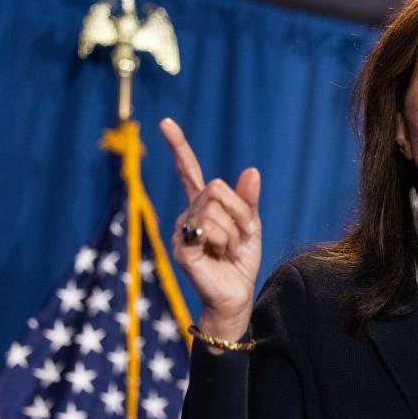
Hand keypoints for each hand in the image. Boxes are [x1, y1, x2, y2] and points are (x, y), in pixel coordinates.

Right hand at [162, 118, 261, 342]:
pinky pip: (209, 229)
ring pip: (214, 208)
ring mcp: (182, 230)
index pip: (189, 171)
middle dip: (239, 212)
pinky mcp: (182, 248)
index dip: (178, 147)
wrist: (237, 295)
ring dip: (234, 231)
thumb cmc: (241, 262)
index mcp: (204, 206)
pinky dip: (226, 241)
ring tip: (230, 250)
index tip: (165, 123)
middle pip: (215, 189)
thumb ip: (248, 199)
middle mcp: (188, 214)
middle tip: (242, 235)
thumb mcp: (251, 225)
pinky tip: (221, 255)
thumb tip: (251, 170)